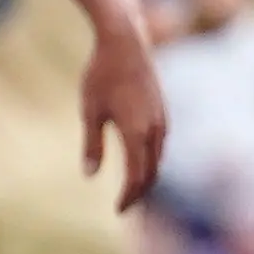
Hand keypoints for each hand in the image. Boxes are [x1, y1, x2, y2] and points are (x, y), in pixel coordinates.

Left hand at [78, 2, 167, 212]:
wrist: (125, 42)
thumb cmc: (101, 75)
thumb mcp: (90, 111)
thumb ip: (92, 145)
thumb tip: (90, 175)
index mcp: (136, 133)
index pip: (137, 178)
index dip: (128, 197)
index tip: (118, 211)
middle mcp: (155, 130)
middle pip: (152, 173)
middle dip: (139, 192)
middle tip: (126, 206)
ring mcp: (162, 119)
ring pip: (159, 159)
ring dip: (147, 176)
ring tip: (133, 188)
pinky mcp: (163, 110)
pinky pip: (161, 144)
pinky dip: (152, 159)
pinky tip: (141, 161)